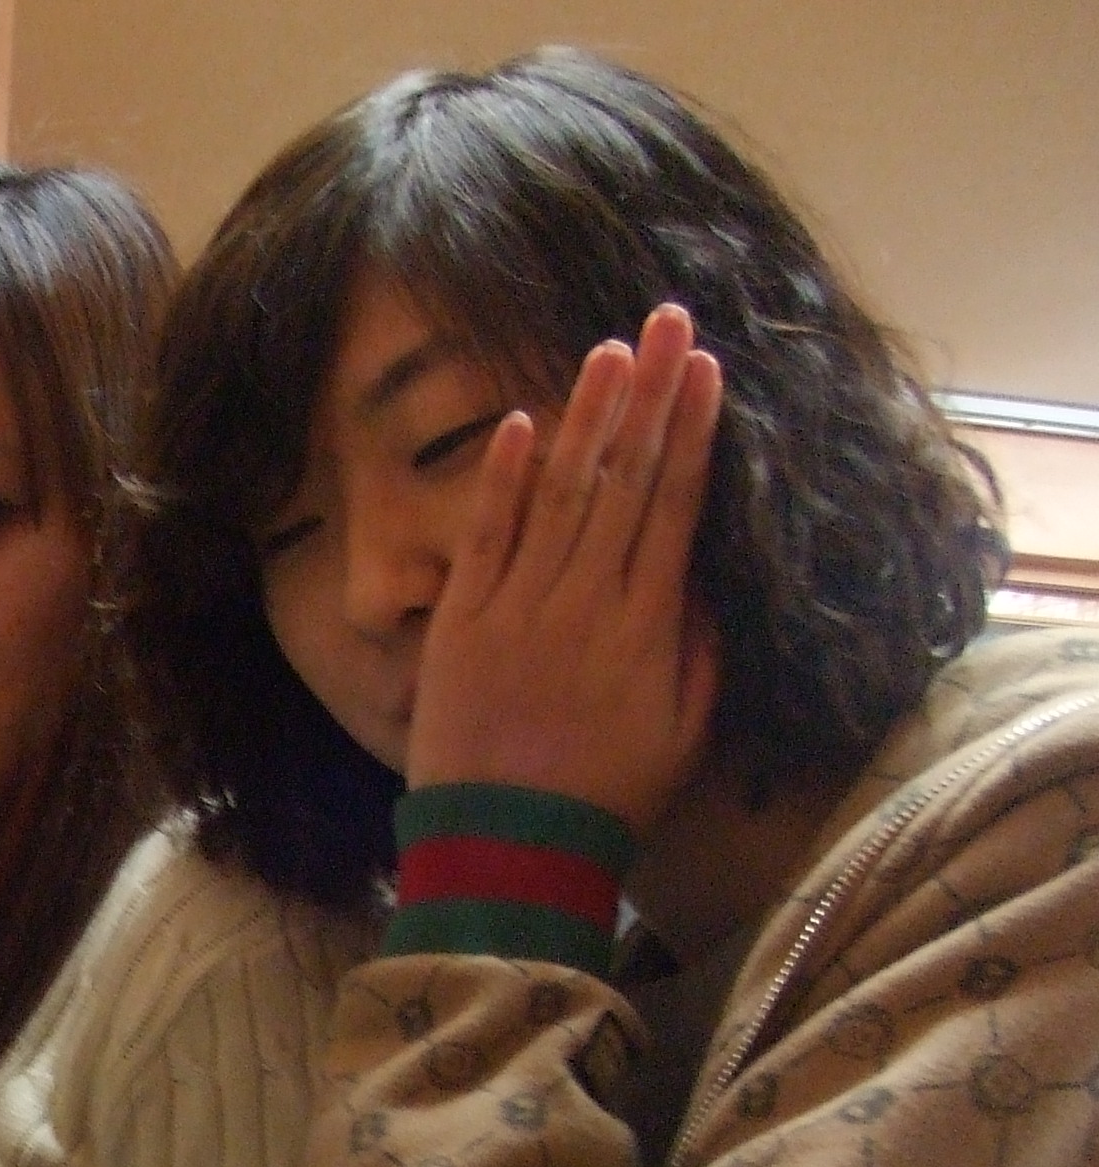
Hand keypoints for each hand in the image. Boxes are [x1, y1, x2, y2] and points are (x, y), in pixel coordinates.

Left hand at [407, 303, 723, 836]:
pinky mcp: (460, 624)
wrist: (508, 847)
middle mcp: (584, 601)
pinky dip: (502, 480)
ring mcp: (518, 607)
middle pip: (623, 479)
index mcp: (646, 625)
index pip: (674, 505)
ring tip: (607, 350)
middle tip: (667, 320)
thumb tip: (704, 573)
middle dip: (649, 394)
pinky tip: (518, 422)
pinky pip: (484, 537)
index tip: (706, 368)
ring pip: (558, 494)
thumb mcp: (683, 729)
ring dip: (584, 417)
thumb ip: (699, 647)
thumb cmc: (607, 797)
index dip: (691, 431)